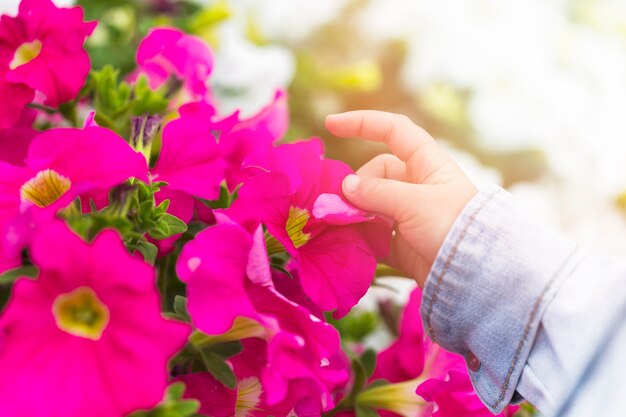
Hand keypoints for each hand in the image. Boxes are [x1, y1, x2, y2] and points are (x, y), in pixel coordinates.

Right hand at [326, 111, 477, 286]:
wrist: (473, 273)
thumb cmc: (451, 226)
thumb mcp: (414, 203)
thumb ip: (377, 192)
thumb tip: (345, 186)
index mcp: (427, 164)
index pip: (393, 131)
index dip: (363, 123)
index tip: (331, 125)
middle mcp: (416, 185)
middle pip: (375, 174)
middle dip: (357, 187)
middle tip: (345, 206)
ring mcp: (407, 214)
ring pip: (370, 204)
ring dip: (354, 213)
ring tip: (342, 225)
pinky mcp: (401, 241)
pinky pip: (372, 233)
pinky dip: (360, 236)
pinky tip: (350, 242)